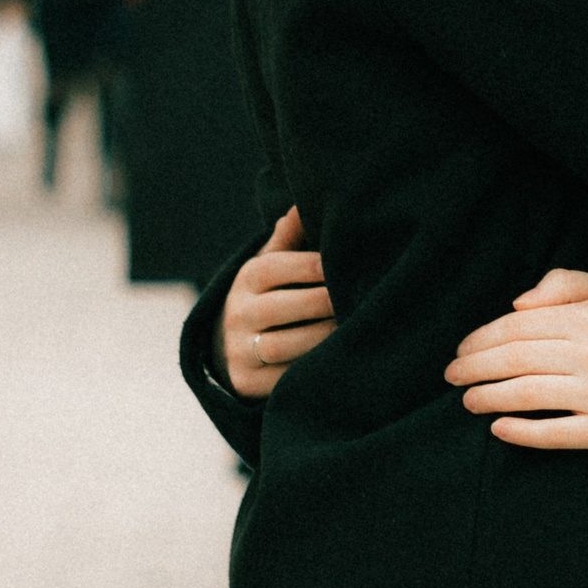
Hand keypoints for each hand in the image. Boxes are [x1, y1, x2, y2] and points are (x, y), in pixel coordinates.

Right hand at [223, 207, 335, 397]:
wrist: (229, 349)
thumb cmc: (268, 297)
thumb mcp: (271, 266)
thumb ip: (288, 238)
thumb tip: (302, 203)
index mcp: (245, 281)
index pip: (273, 268)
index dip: (309, 266)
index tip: (342, 264)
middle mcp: (237, 314)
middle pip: (280, 308)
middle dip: (322, 303)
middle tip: (358, 299)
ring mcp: (240, 351)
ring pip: (283, 346)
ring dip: (323, 338)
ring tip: (354, 329)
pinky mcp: (249, 384)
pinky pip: (286, 378)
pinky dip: (315, 369)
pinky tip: (341, 358)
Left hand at [445, 269, 587, 454]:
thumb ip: (564, 283)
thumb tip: (517, 304)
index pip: (520, 326)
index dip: (483, 338)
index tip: (461, 350)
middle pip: (517, 359)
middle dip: (476, 368)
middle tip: (452, 377)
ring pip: (529, 395)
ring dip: (489, 398)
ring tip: (468, 401)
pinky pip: (556, 434)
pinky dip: (522, 433)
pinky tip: (498, 429)